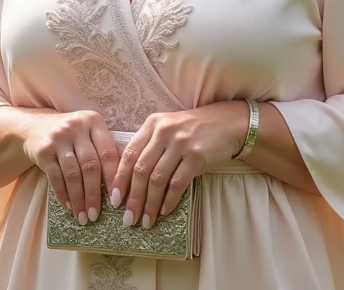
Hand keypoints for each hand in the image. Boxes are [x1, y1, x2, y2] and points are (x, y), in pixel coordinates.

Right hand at [21, 110, 118, 224]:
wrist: (34, 126)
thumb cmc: (71, 135)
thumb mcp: (88, 133)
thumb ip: (103, 151)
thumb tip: (121, 187)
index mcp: (93, 121)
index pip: (108, 153)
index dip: (114, 178)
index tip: (117, 201)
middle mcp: (76, 127)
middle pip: (90, 166)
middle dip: (94, 194)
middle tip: (96, 215)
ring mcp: (58, 138)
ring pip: (73, 174)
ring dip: (78, 199)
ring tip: (83, 216)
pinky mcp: (43, 150)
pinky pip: (55, 177)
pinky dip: (63, 194)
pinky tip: (69, 206)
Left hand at [112, 102, 248, 229]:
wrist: (228, 123)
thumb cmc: (194, 129)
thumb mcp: (167, 128)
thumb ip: (149, 145)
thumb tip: (128, 180)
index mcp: (152, 124)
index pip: (129, 154)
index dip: (119, 179)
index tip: (114, 201)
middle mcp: (164, 132)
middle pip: (141, 170)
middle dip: (133, 198)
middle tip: (128, 219)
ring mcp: (181, 143)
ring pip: (157, 179)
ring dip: (150, 204)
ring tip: (146, 221)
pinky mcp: (197, 156)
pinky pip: (178, 183)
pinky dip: (169, 200)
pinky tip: (165, 211)